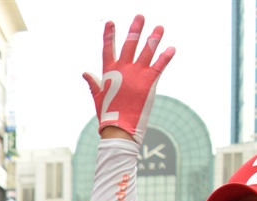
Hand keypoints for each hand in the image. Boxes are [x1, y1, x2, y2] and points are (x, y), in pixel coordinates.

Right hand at [82, 15, 174, 145]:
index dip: (109, 35)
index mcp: (109, 73)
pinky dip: (166, 57)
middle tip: (140, 17)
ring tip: (159, 28)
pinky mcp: (149, 82)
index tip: (110, 22)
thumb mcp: (98, 97)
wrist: (119, 128)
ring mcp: (136, 75)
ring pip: (147, 51)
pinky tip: (172, 48)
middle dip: (135, 30)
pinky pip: (159, 66)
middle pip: (129, 45)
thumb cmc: (107, 114)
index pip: (108, 49)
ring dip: (154, 38)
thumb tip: (85, 73)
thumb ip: (93, 83)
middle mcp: (123, 70)